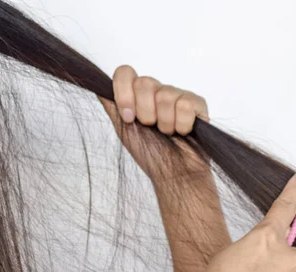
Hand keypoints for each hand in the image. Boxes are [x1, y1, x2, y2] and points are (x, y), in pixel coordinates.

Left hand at [98, 65, 210, 181]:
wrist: (174, 175)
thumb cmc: (151, 155)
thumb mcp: (124, 129)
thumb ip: (112, 105)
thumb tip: (98, 84)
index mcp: (138, 96)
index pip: (125, 73)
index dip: (124, 93)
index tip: (128, 116)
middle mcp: (157, 92)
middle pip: (145, 82)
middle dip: (144, 112)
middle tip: (151, 127)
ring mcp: (178, 96)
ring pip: (165, 95)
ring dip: (164, 122)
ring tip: (168, 133)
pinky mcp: (197, 104)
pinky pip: (185, 104)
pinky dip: (181, 124)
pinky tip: (183, 132)